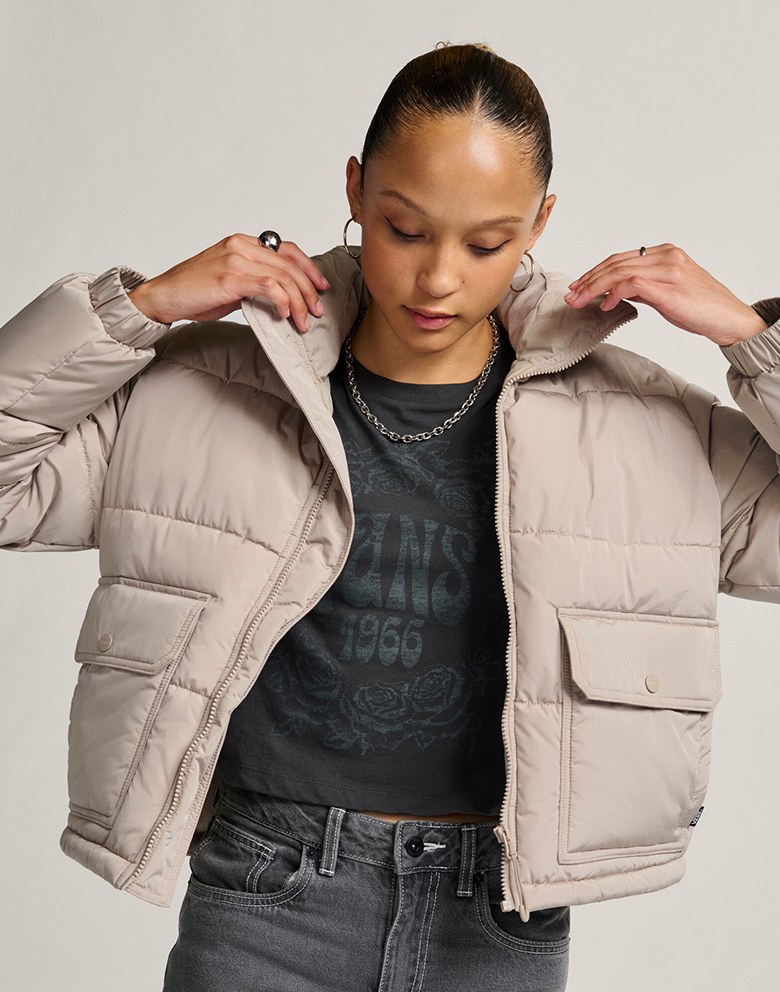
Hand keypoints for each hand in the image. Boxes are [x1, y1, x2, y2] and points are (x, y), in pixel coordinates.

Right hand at [127, 234, 330, 332]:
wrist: (162, 296)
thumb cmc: (193, 292)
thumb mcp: (230, 283)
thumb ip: (254, 283)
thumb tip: (279, 298)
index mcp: (242, 243)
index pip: (286, 249)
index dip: (308, 267)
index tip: (320, 286)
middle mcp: (240, 246)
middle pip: (289, 264)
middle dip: (308, 290)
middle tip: (316, 310)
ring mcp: (235, 259)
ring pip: (282, 276)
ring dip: (298, 301)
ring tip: (303, 320)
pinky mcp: (230, 277)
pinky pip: (268, 286)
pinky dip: (282, 301)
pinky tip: (285, 314)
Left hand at [563, 243, 766, 346]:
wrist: (730, 319)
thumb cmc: (701, 308)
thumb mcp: (666, 293)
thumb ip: (643, 288)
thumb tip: (615, 292)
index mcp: (665, 253)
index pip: (620, 259)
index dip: (595, 272)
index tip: (578, 285)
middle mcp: (666, 256)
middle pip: (615, 263)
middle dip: (588, 280)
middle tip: (571, 295)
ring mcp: (669, 269)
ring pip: (619, 271)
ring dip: (594, 287)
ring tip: (579, 301)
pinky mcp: (670, 287)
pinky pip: (632, 284)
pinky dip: (614, 293)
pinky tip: (605, 305)